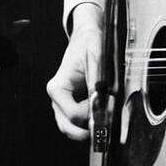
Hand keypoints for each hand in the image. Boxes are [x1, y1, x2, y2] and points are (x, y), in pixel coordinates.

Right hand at [46, 5, 101, 140]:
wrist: (87, 36)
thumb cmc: (89, 43)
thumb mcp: (96, 57)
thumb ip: (96, 81)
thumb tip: (100, 102)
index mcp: (58, 87)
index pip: (74, 115)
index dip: (94, 114)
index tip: (109, 102)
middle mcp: (56, 98)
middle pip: (69, 128)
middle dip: (90, 129)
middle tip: (109, 118)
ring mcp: (62, 103)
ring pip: (72, 129)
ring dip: (90, 128)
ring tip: (106, 113)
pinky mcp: (70, 105)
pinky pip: (77, 123)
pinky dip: (90, 123)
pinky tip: (102, 111)